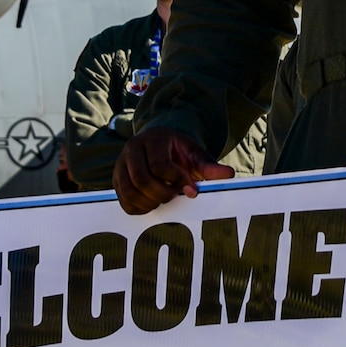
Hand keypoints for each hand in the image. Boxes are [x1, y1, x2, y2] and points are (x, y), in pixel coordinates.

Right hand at [113, 127, 232, 214]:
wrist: (161, 147)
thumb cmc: (180, 152)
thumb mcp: (196, 155)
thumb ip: (210, 166)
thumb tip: (228, 175)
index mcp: (154, 139)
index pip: (159, 164)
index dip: (176, 181)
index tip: (191, 190)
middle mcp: (133, 148)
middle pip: (141, 178)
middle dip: (161, 194)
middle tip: (174, 196)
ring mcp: (121, 164)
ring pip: (129, 190)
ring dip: (149, 202)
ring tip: (164, 200)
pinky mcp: (117, 179)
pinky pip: (123, 199)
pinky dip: (138, 207)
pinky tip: (153, 204)